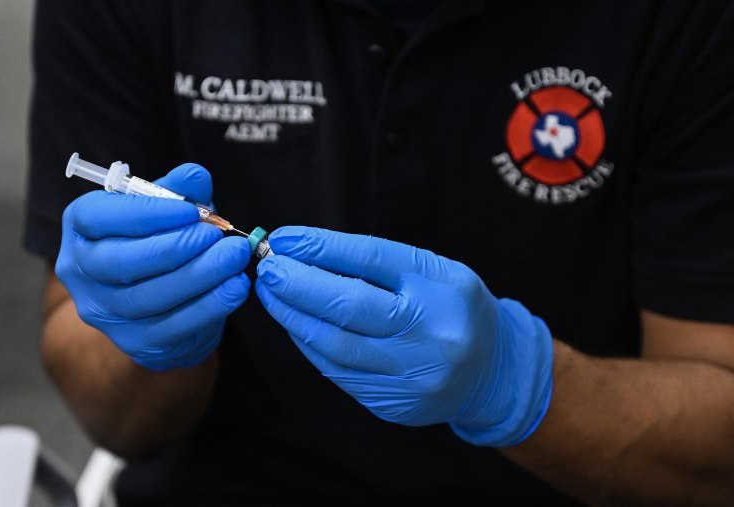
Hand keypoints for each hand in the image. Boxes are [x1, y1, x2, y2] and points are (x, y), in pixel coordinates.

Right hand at [56, 163, 250, 370]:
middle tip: (218, 235)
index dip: (146, 213)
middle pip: (121, 262)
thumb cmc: (162, 242)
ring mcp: (105, 313)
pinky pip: (173, 326)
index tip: (192, 210)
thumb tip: (195, 176)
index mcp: (82, 229)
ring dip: (199, 275)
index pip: (97, 218)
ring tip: (234, 256)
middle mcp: (81, 272)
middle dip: (176, 247)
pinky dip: (210, 305)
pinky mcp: (136, 343)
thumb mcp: (170, 210)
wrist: (166, 303)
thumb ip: (180, 191)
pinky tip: (235, 287)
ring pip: (149, 296)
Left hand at [255, 226, 552, 446]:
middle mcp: (432, 332)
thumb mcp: (431, 271)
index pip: (372, 259)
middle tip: (268, 267)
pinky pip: (339, 373)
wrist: (492, 372)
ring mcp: (413, 374)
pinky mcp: (395, 404)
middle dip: (299, 284)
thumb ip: (375, 262)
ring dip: (294, 318)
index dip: (322, 247)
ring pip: (336, 346)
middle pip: (350, 306)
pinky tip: (294, 325)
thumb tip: (304, 250)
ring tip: (271, 294)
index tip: (284, 238)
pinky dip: (310, 345)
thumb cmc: (452, 308)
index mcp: (444, 287)